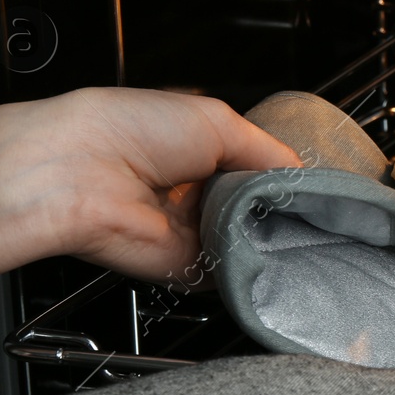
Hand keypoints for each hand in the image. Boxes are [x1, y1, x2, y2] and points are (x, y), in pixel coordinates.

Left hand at [9, 88, 302, 281]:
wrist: (77, 175)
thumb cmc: (130, 130)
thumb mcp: (219, 121)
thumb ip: (269, 153)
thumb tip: (301, 176)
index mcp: (201, 149)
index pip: (260, 169)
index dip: (289, 177)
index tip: (317, 186)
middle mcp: (197, 191)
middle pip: (262, 208)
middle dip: (286, 208)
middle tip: (307, 208)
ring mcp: (193, 230)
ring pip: (252, 241)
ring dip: (271, 236)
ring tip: (286, 225)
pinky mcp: (186, 267)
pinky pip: (232, 273)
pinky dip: (251, 265)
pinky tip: (267, 252)